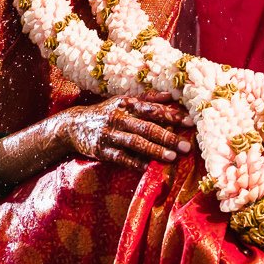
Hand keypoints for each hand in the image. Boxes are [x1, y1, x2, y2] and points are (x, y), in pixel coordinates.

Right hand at [55, 96, 193, 166]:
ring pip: (135, 143)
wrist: (73, 125)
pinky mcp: (101, 150)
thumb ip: (147, 99)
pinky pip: (120, 158)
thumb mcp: (123, 102)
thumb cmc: (105, 113)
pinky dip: (134, 163)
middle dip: (168, 136)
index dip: (172, 115)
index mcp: (126, 104)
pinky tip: (147, 168)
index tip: (190, 122)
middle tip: (186, 146)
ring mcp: (109, 135)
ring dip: (154, 150)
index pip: (153, 109)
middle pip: (146, 127)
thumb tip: (171, 95)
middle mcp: (119, 118)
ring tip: (172, 157)